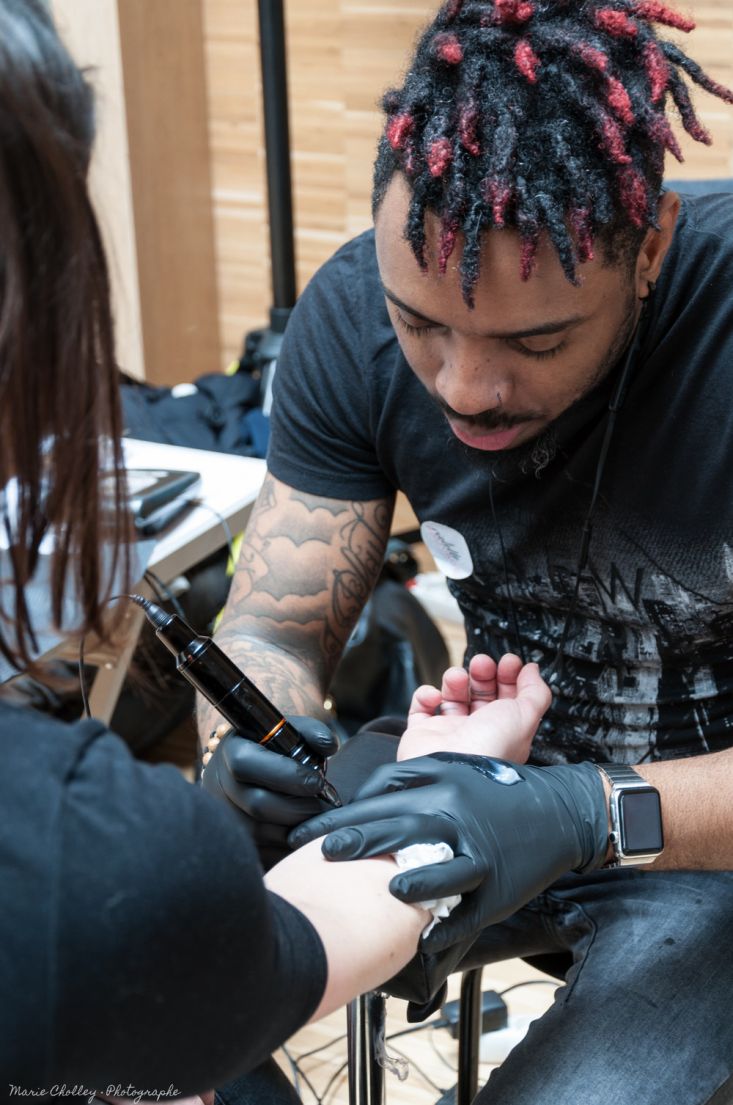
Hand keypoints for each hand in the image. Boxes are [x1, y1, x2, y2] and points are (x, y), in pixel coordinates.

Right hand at [201, 716, 338, 868]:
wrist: (248, 772)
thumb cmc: (274, 750)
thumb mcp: (288, 732)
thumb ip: (310, 733)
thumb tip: (329, 746)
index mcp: (231, 750)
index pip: (247, 763)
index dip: (286, 775)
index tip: (318, 781)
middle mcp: (218, 784)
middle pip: (256, 804)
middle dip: (298, 808)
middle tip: (325, 806)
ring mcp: (222, 815)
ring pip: (259, 832)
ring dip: (296, 829)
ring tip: (318, 820)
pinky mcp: (231, 840)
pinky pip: (261, 852)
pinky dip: (287, 845)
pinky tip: (305, 834)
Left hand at [291, 753, 607, 951]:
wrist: (560, 812)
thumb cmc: (499, 790)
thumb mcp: (456, 768)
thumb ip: (410, 777)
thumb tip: (365, 794)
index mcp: (444, 786)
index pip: (382, 798)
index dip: (342, 814)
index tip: (310, 831)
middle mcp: (458, 817)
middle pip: (402, 829)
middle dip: (358, 842)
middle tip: (323, 854)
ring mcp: (480, 855)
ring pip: (442, 871)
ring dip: (411, 882)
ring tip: (381, 890)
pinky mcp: (498, 888)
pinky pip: (469, 912)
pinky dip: (446, 928)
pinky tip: (422, 940)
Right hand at [397, 653, 549, 761]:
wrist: (449, 770)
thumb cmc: (488, 751)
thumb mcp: (525, 716)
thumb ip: (535, 691)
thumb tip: (533, 671)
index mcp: (505, 733)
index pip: (509, 699)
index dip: (509, 678)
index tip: (509, 663)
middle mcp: (478, 734)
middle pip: (482, 694)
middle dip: (484, 673)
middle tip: (483, 663)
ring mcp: (450, 734)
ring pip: (453, 696)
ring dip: (456, 679)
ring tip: (457, 677)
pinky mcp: (423, 734)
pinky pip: (422, 707)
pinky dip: (426, 695)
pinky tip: (435, 696)